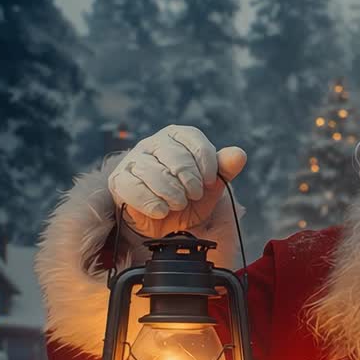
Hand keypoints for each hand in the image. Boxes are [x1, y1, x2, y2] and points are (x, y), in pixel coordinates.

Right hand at [108, 125, 246, 238]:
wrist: (166, 223)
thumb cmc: (189, 197)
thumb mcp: (211, 185)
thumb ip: (225, 168)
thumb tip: (239, 154)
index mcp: (177, 137)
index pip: (193, 139)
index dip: (207, 162)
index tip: (211, 182)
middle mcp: (153, 143)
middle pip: (174, 155)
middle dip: (190, 180)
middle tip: (195, 195)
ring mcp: (134, 160)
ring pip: (153, 171)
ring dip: (172, 194)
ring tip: (179, 204)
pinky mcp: (119, 180)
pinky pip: (134, 188)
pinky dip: (153, 204)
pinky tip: (162, 211)